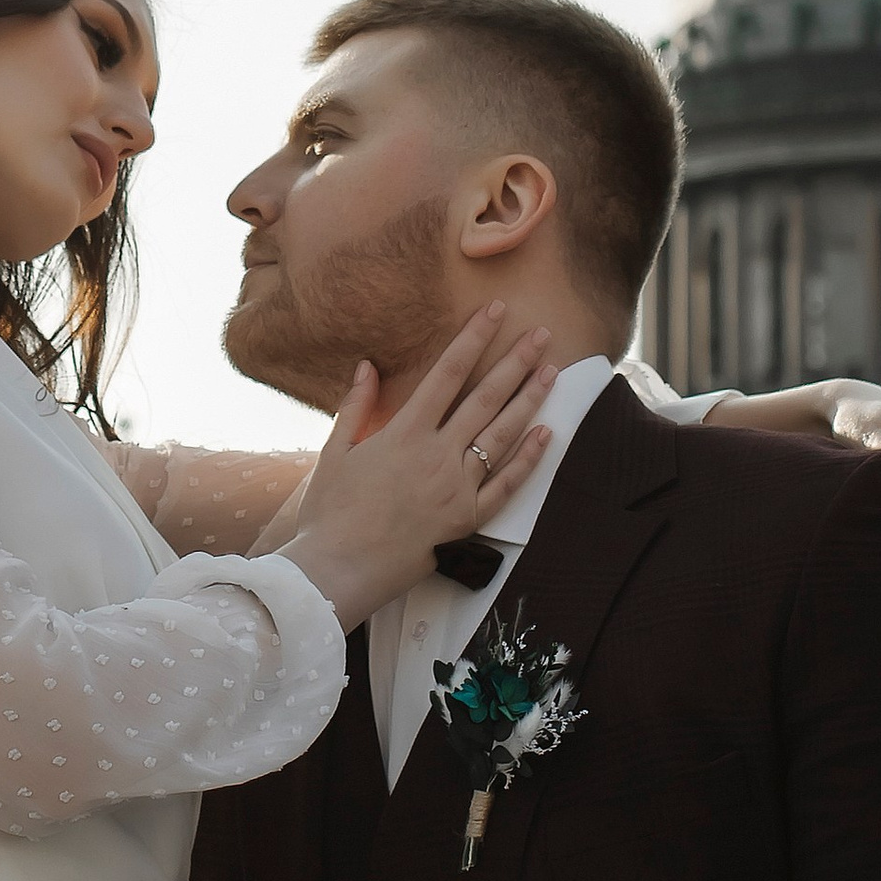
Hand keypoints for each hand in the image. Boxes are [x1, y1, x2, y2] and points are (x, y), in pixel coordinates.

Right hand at [279, 310, 560, 628]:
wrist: (337, 569)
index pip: (447, 372)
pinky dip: (528, 459)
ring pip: (502, 435)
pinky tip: (545, 434)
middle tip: (542, 334)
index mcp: (404, 432)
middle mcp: (437, 454)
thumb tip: (367, 365)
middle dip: (516, 362)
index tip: (495, 311)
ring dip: (530, 400)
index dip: (474, 338)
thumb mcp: (335, 451)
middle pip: (486, 398)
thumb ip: (355, 406)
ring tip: (551, 372)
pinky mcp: (466, 520)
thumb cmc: (329, 512)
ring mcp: (456, 487)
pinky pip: (505, 485)